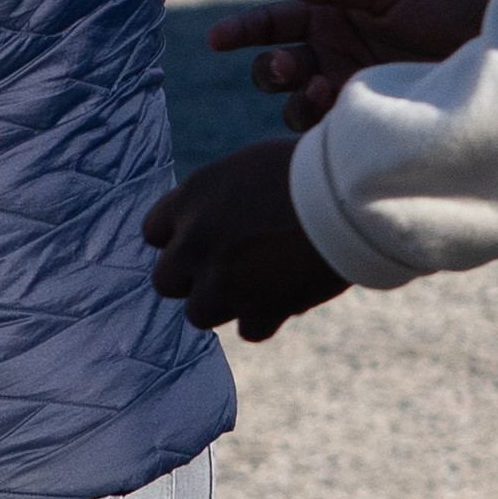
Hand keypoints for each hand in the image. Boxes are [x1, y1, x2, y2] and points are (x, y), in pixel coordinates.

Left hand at [140, 136, 354, 341]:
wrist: (344, 197)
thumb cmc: (304, 169)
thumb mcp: (244, 168)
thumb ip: (215, 201)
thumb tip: (209, 223)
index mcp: (190, 199)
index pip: (152, 232)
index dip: (176, 240)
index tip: (199, 241)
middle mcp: (196, 243)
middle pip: (165, 281)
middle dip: (190, 279)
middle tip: (221, 270)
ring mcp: (225, 281)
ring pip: (199, 314)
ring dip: (222, 303)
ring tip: (252, 286)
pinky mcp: (261, 309)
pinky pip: (248, 330)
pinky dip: (264, 319)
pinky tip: (282, 298)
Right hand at [200, 0, 493, 133]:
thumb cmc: (453, 10)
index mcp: (335, 17)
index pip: (274, 24)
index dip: (242, 31)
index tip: (215, 41)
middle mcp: (336, 55)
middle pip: (276, 69)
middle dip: (271, 69)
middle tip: (292, 68)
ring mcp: (352, 91)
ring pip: (295, 105)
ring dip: (298, 98)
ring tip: (327, 91)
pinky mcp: (371, 122)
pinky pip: (328, 133)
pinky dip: (322, 124)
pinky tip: (340, 110)